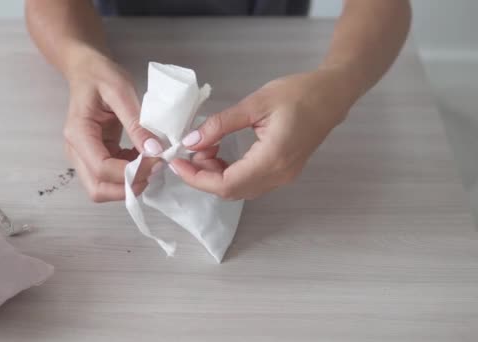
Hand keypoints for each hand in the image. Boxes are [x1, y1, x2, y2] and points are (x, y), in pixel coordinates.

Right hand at [63, 47, 161, 201]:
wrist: (86, 70)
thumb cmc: (100, 75)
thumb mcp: (121, 91)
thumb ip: (137, 123)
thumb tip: (155, 150)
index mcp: (78, 133)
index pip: (102, 169)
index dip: (131, 172)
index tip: (157, 160)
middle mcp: (76, 151)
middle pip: (97, 189)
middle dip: (127, 187)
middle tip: (153, 170)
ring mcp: (83, 156)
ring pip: (103, 188)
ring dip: (129, 183)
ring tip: (151, 163)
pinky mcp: (94, 156)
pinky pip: (110, 177)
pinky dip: (129, 174)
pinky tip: (143, 158)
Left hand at [170, 68, 355, 199]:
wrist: (332, 94)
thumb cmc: (299, 93)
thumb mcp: (255, 103)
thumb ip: (220, 124)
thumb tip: (191, 140)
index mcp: (272, 159)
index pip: (225, 184)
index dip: (196, 178)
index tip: (177, 161)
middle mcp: (278, 175)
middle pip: (230, 191)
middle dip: (203, 175)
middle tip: (191, 149)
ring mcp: (282, 177)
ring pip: (239, 189)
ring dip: (215, 174)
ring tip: (206, 146)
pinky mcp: (283, 172)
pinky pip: (249, 182)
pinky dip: (229, 172)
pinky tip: (221, 152)